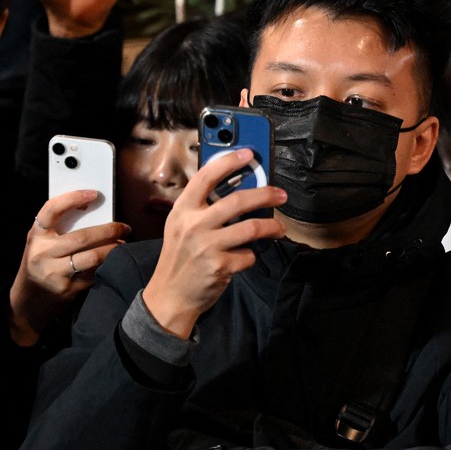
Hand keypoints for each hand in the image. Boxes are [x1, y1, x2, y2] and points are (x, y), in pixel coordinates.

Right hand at [9, 190, 129, 345]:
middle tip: (124, 228)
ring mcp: (54, 273)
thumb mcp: (42, 246)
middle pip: (82, 237)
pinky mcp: (66, 289)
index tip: (93, 193)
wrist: (25, 304)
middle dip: (109, 230)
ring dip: (113, 249)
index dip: (72, 198)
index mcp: (36, 237)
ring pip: (92, 257)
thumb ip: (59, 230)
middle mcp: (42, 254)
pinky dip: (107, 266)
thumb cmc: (40, 266)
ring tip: (122, 244)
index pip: (51, 211)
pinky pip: (95, 274)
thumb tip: (94, 210)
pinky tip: (114, 262)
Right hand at [143, 149, 286, 338]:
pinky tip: (246, 256)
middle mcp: (193, 225)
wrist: (170, 296)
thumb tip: (239, 185)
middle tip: (281, 195)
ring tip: (279, 228)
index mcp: (182, 210)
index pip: (205, 177)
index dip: (228, 162)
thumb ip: (203, 207)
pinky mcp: (219, 266)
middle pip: (237, 201)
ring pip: (251, 228)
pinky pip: (249, 255)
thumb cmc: (181, 256)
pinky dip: (252, 255)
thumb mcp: (182, 226)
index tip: (248, 153)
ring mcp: (206, 246)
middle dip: (265, 195)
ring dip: (271, 227)